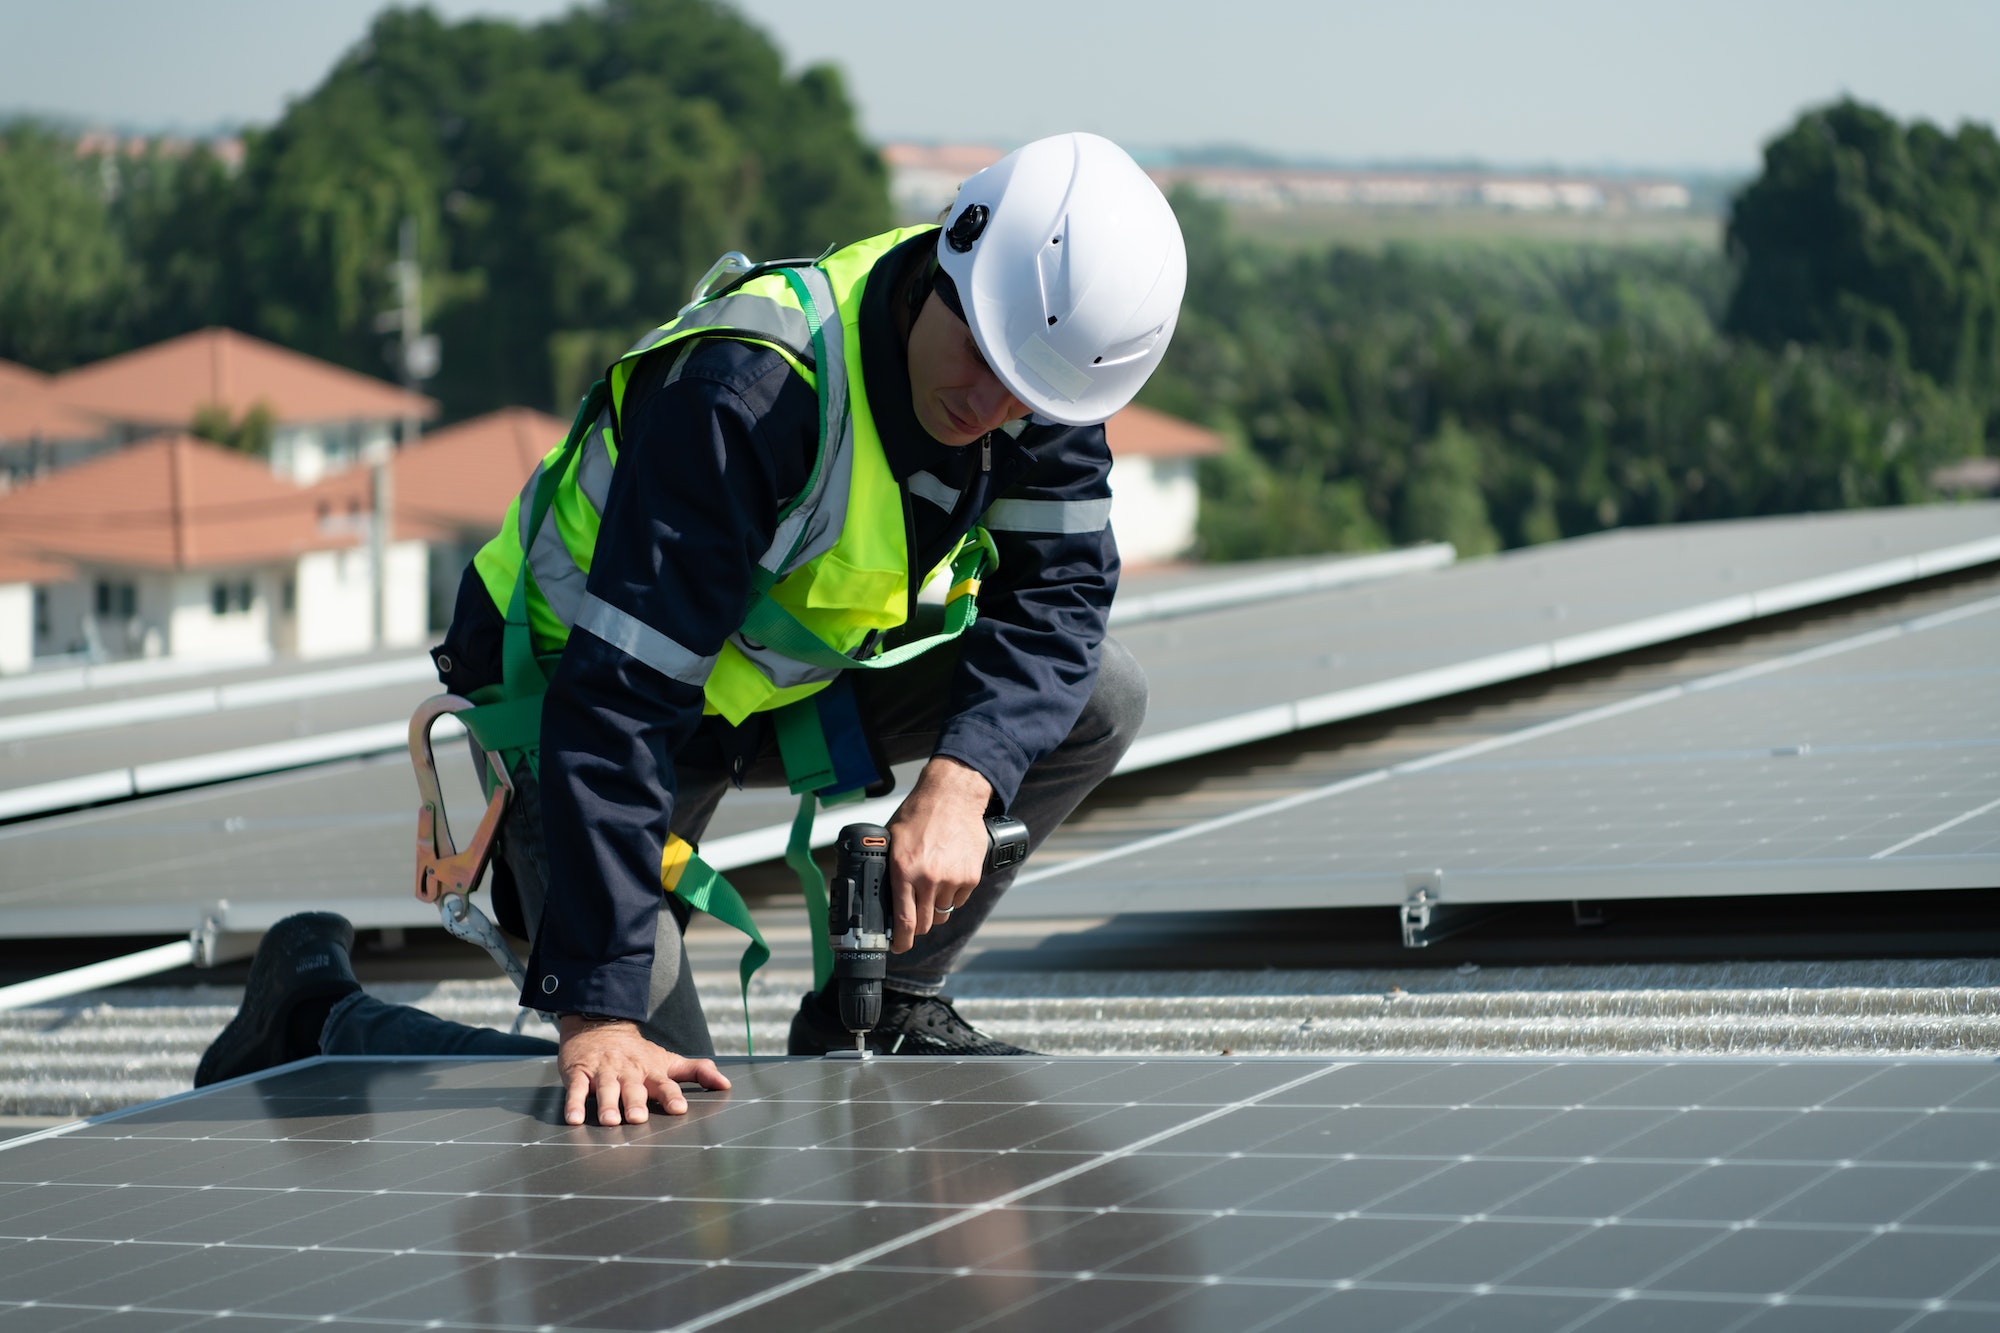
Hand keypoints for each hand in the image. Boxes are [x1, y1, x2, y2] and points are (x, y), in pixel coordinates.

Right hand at [556, 1015, 729, 1125]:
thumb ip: (696, 1071)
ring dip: (607, 1105)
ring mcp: (603, 1072)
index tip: (679, 1109)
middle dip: (636, 1103)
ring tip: (611, 1121)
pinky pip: (576, 1090)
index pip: (664, 1083)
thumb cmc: (638, 1054)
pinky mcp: (580, 1074)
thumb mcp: (668, 1059)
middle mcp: (628, 1072)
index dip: (672, 1095)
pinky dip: (574, 1104)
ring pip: (605, 1089)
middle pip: (633, 1088)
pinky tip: (574, 1119)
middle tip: (638, 1118)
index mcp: (651, 1071)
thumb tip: (726, 1084)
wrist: (600, 1026)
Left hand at [884, 756, 991, 951]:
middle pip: (925, 924)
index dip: (901, 941)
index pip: (904, 921)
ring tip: (931, 885)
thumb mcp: (892, 841)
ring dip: (934, 907)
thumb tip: (878, 896)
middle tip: (913, 917)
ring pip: (942, 913)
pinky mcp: (970, 877)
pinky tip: (946, 875)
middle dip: (917, 926)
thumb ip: (888, 869)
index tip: (898, 947)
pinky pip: (958, 900)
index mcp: (904, 871)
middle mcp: (929, 878)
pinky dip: (951, 895)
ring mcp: (953, 879)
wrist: (952, 797)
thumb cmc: (918, 815)